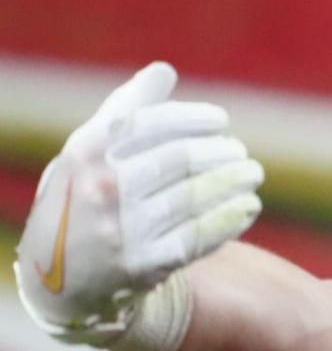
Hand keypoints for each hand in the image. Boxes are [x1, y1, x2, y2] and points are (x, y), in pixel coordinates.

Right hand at [13, 62, 263, 350]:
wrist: (59, 279)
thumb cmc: (81, 200)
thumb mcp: (85, 154)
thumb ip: (124, 111)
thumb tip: (164, 71)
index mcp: (86, 153)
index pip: (153, 123)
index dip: (194, 118)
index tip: (220, 120)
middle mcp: (102, 189)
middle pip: (181, 158)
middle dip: (221, 152)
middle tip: (239, 152)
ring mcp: (124, 229)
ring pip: (196, 196)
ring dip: (234, 181)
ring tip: (251, 173)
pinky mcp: (145, 265)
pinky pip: (201, 235)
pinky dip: (231, 217)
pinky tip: (248, 205)